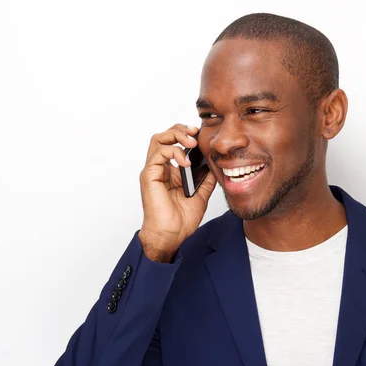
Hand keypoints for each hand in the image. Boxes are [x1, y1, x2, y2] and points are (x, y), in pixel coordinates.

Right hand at [138, 124, 215, 261]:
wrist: (171, 235)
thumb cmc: (181, 220)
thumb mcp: (201, 194)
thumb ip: (206, 179)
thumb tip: (216, 165)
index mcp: (171, 171)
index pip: (174, 143)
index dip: (186, 134)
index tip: (201, 134)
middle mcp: (160, 168)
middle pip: (164, 136)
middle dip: (180, 129)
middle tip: (195, 132)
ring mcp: (153, 171)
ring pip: (158, 139)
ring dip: (175, 135)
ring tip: (191, 142)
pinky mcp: (149, 176)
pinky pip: (158, 154)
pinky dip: (173, 152)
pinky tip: (185, 162)